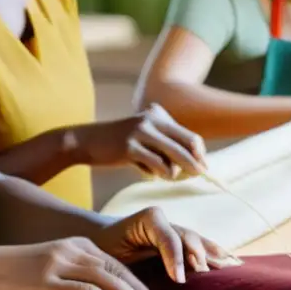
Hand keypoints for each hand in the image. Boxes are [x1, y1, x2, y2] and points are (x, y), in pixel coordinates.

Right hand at [0, 237, 162, 289]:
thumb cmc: (7, 274)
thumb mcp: (43, 268)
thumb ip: (67, 277)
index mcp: (71, 244)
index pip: (111, 262)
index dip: (133, 280)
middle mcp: (69, 249)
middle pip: (115, 269)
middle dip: (139, 289)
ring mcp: (59, 265)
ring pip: (107, 280)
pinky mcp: (49, 282)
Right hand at [71, 103, 206, 179]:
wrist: (87, 140)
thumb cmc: (119, 144)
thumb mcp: (144, 136)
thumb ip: (165, 144)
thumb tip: (193, 164)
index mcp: (158, 114)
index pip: (190, 135)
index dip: (199, 153)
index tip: (203, 167)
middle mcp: (152, 119)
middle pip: (187, 144)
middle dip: (195, 163)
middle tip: (199, 175)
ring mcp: (140, 132)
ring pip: (173, 156)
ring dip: (174, 171)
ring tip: (164, 174)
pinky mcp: (129, 147)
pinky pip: (156, 165)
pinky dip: (157, 173)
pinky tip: (148, 173)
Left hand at [91, 206, 240, 283]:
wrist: (102, 239)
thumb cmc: (104, 247)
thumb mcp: (110, 254)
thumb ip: (124, 264)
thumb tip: (135, 289)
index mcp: (149, 219)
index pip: (169, 237)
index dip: (176, 258)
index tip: (180, 279)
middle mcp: (165, 222)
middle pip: (188, 237)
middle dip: (200, 255)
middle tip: (206, 274)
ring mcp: (173, 231)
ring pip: (197, 241)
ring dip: (214, 254)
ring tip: (233, 266)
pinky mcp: (178, 242)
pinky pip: (199, 246)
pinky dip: (215, 255)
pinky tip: (233, 262)